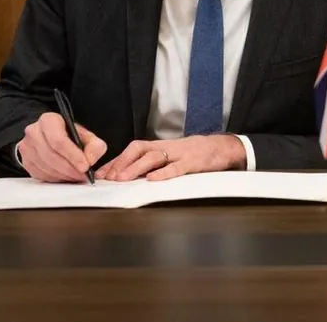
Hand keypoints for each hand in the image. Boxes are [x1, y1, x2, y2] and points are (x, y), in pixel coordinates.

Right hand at [17, 112, 106, 183]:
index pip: (59, 140)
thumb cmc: (69, 136)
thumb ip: (94, 146)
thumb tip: (90, 159)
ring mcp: (26, 147)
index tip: (85, 166)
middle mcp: (33, 132)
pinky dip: (55, 179)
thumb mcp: (87, 135)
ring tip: (77, 177)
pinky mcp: (25, 161)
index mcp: (48, 120)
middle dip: (70, 169)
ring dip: (64, 175)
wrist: (51, 137)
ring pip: (45, 167)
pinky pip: (40, 175)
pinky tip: (66, 177)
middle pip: (51, 155)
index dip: (73, 156)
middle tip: (83, 175)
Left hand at [95, 134, 246, 181]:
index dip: (117, 160)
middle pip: (140, 149)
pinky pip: (178, 167)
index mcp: (162, 146)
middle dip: (121, 162)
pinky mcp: (195, 162)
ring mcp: (181, 153)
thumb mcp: (174, 156)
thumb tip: (130, 176)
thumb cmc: (197, 154)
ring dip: (135, 167)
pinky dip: (164, 173)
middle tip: (108, 177)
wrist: (225, 147)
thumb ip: (155, 164)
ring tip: (122, 178)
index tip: (101, 173)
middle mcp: (168, 147)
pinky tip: (153, 180)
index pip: (134, 149)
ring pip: (154, 157)